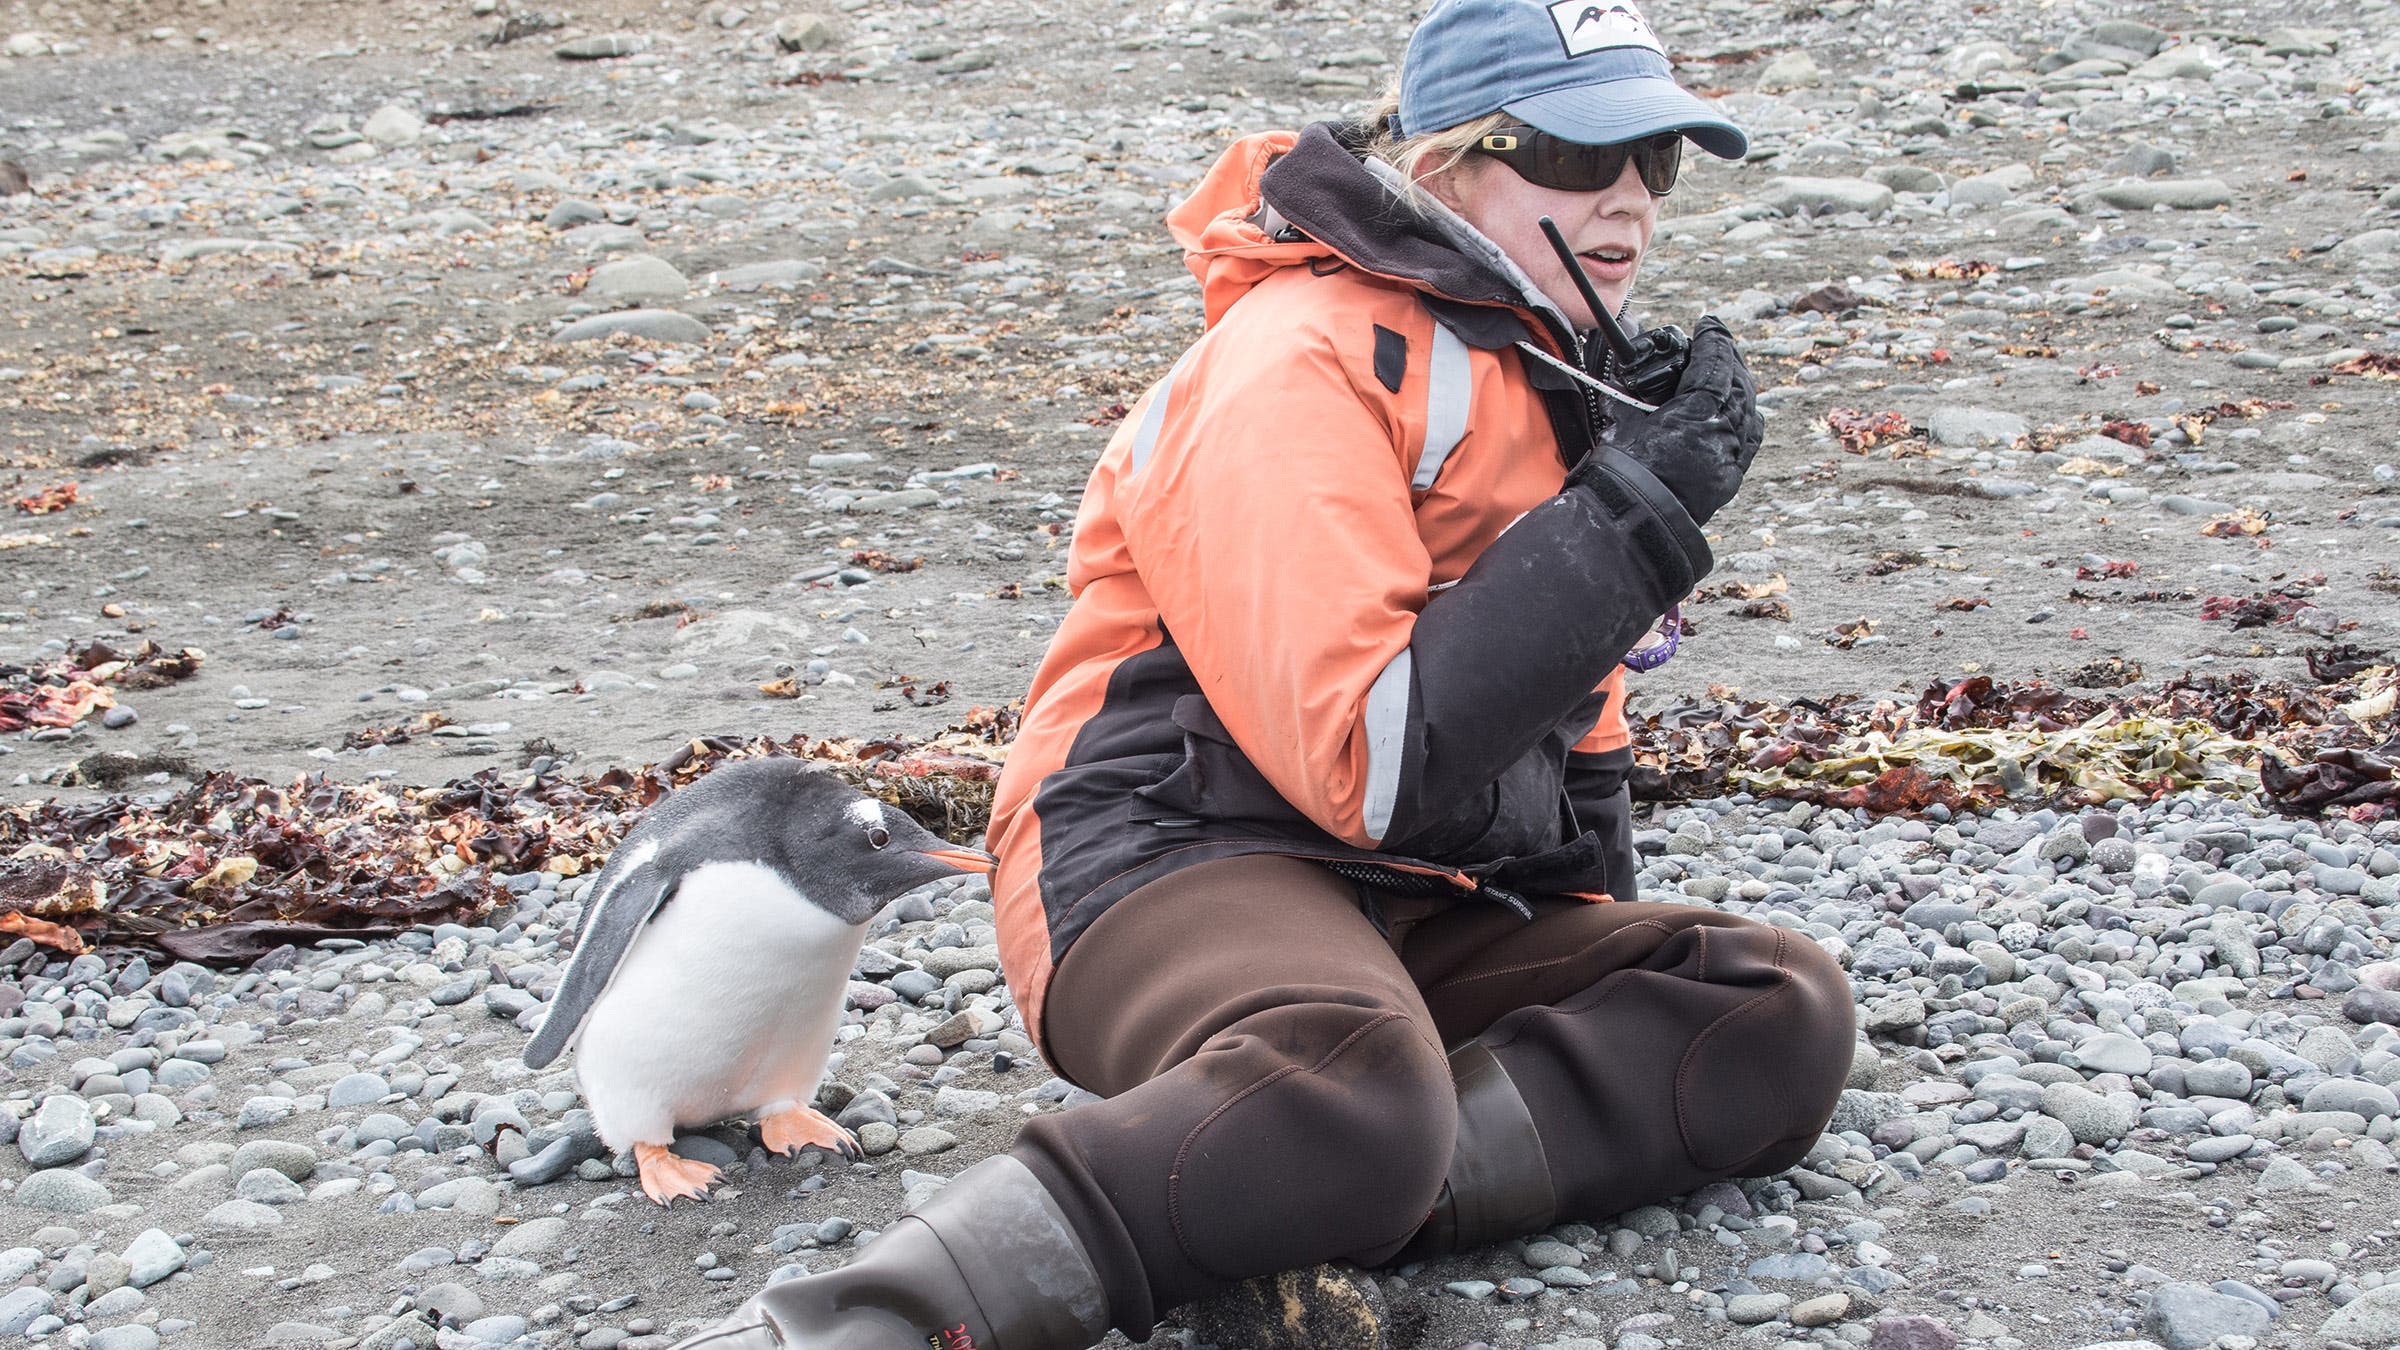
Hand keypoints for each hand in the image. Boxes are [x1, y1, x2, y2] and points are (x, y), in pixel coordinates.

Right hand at [1594, 317, 1763, 527]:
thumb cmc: (1621, 471)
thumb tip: (1628, 364)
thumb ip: (1633, 387)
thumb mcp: (1623, 419)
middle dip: (1729, 357)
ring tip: (1728, 372)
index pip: (1716, 361)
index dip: (1714, 338)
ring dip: (1740, 384)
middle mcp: (1722, 431)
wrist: (1631, 518)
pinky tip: (1741, 409)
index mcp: (1697, 411)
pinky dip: (1748, 415)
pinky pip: (1750, 436)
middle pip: (1738, 381)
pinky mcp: (1731, 475)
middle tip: (1716, 344)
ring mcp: (1730, 455)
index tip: (1708, 324)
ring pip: (1748, 407)